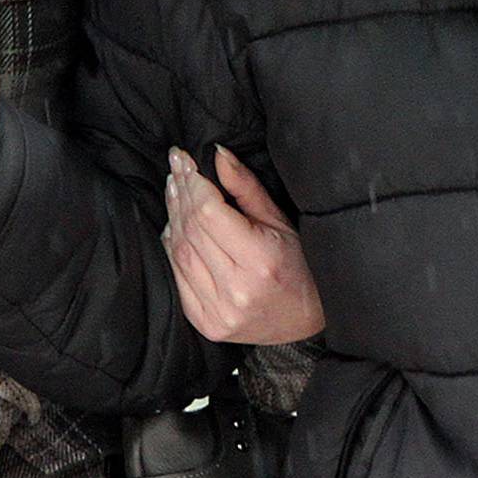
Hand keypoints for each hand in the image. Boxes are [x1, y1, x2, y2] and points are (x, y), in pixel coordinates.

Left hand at [163, 147, 325, 344]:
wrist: (305, 323)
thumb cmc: (300, 267)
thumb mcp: (280, 221)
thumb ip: (246, 187)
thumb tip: (216, 154)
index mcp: (260, 260)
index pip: (209, 213)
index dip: (193, 183)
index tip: (185, 160)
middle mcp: (236, 289)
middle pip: (191, 230)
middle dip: (181, 193)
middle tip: (176, 168)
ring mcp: (217, 310)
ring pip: (179, 252)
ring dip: (172, 217)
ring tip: (175, 191)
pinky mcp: (205, 322)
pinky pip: (177, 277)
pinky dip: (172, 248)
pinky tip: (175, 227)